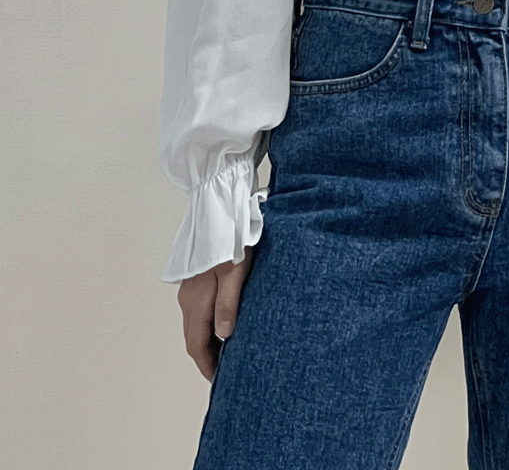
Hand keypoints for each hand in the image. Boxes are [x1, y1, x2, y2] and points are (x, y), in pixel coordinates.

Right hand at [177, 246, 254, 381]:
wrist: (219, 212)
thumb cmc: (230, 239)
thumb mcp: (235, 273)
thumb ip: (228, 304)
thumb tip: (223, 335)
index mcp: (196, 300)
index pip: (196, 344)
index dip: (206, 365)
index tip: (217, 381)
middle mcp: (188, 298)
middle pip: (192, 337)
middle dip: (205, 357)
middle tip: (223, 372)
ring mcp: (189, 288)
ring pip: (194, 324)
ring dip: (206, 341)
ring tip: (225, 352)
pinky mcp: (195, 280)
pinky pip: (197, 311)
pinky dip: (205, 325)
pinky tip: (221, 324)